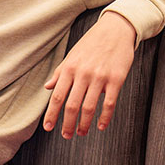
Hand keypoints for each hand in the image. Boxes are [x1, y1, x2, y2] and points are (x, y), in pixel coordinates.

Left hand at [43, 11, 137, 138]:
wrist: (116, 29)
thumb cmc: (92, 43)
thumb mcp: (72, 55)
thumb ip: (60, 72)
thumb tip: (47, 87)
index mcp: (70, 68)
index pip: (57, 96)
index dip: (51, 114)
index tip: (48, 127)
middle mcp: (83, 74)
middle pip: (71, 105)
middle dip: (67, 124)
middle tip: (66, 135)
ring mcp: (100, 77)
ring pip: (89, 107)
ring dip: (84, 124)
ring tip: (81, 133)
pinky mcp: (116, 79)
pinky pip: (109, 103)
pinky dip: (104, 118)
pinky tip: (100, 126)